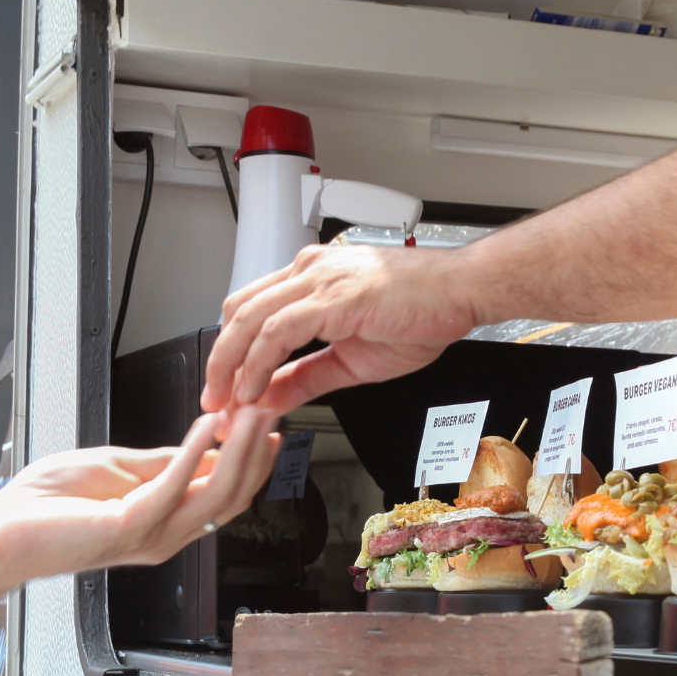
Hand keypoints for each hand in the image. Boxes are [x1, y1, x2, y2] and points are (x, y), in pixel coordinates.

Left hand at [0, 410, 281, 588]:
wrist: (2, 533)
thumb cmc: (46, 507)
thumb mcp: (117, 469)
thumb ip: (161, 462)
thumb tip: (203, 445)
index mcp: (164, 522)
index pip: (226, 493)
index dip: (251, 456)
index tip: (264, 420)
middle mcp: (166, 535)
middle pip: (232, 496)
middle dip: (254, 450)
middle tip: (268, 410)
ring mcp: (151, 535)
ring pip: (216, 494)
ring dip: (237, 448)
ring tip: (249, 413)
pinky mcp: (130, 527)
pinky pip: (175, 486)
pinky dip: (195, 452)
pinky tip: (208, 426)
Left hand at [201, 244, 480, 418]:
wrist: (463, 292)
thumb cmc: (423, 312)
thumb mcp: (351, 360)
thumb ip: (305, 378)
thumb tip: (269, 398)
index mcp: (311, 280)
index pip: (250, 310)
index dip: (230, 352)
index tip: (225, 392)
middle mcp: (307, 271)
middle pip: (238, 312)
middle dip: (218, 362)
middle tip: (213, 404)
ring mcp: (318, 280)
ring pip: (249, 320)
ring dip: (230, 367)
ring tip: (226, 404)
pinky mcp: (332, 296)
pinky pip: (277, 332)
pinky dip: (258, 363)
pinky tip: (254, 390)